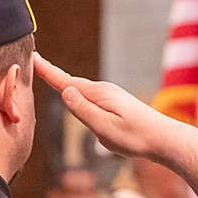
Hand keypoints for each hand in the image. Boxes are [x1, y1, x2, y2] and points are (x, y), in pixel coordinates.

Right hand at [33, 54, 189, 162]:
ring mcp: (110, 96)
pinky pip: (89, 96)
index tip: (33, 58)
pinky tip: (74, 93)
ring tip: (47, 74)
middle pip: (71, 82)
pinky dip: (76, 92)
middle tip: (34, 61)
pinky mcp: (115, 103)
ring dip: (63, 82)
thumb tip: (65, 91)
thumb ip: (84, 110)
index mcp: (98, 94)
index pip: (66, 82)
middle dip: (52, 74)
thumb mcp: (105, 128)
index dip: (48, 71)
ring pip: (80, 90)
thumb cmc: (136, 137)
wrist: (164, 139)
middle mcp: (103, 90)